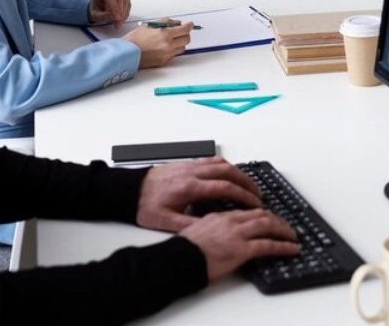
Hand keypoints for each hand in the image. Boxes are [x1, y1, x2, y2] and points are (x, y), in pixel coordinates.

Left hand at [88, 0, 130, 27]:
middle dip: (120, 12)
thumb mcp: (95, 15)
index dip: (115, 7)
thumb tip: (113, 16)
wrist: (98, 7)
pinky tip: (122, 17)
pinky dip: (127, 11)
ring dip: (124, 12)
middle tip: (118, 23)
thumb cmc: (96, 10)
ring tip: (119, 21)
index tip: (117, 18)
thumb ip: (102, 16)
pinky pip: (128, 2)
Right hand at [122, 21, 192, 67]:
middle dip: (185, 34)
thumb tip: (177, 23)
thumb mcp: (150, 25)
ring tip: (170, 40)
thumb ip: (166, 22)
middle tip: (180, 32)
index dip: (189, 26)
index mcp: (165, 34)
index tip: (190, 24)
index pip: (185, 29)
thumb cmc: (135, 38)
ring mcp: (167, 54)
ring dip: (179, 43)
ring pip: (182, 48)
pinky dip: (172, 50)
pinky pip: (173, 54)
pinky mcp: (164, 62)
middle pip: (186, 39)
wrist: (126, 53)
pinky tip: (163, 47)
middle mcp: (168, 45)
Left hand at [137, 157, 263, 231]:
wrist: (130, 190)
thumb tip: (212, 228)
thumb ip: (189, 225)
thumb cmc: (145, 205)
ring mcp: (190, 165)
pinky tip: (231, 173)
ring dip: (239, 173)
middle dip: (247, 183)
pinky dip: (226, 166)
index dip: (243, 195)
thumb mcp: (166, 222)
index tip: (254, 203)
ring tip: (249, 185)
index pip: (224, 188)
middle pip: (228, 172)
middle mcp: (191, 173)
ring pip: (222, 164)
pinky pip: (212, 160)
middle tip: (258, 194)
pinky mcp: (187, 163)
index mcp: (188, 188)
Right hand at [180, 209, 298, 280]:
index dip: (262, 213)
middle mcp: (231, 221)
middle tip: (286, 225)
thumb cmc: (184, 250)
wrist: (178, 259)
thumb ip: (211, 226)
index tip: (268, 216)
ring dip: (284, 230)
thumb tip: (217, 232)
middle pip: (261, 214)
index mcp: (220, 216)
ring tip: (292, 235)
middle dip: (277, 219)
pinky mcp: (242, 250)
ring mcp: (238, 234)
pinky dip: (283, 246)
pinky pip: (269, 245)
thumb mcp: (197, 230)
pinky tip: (292, 248)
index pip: (247, 210)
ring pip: (268, 225)